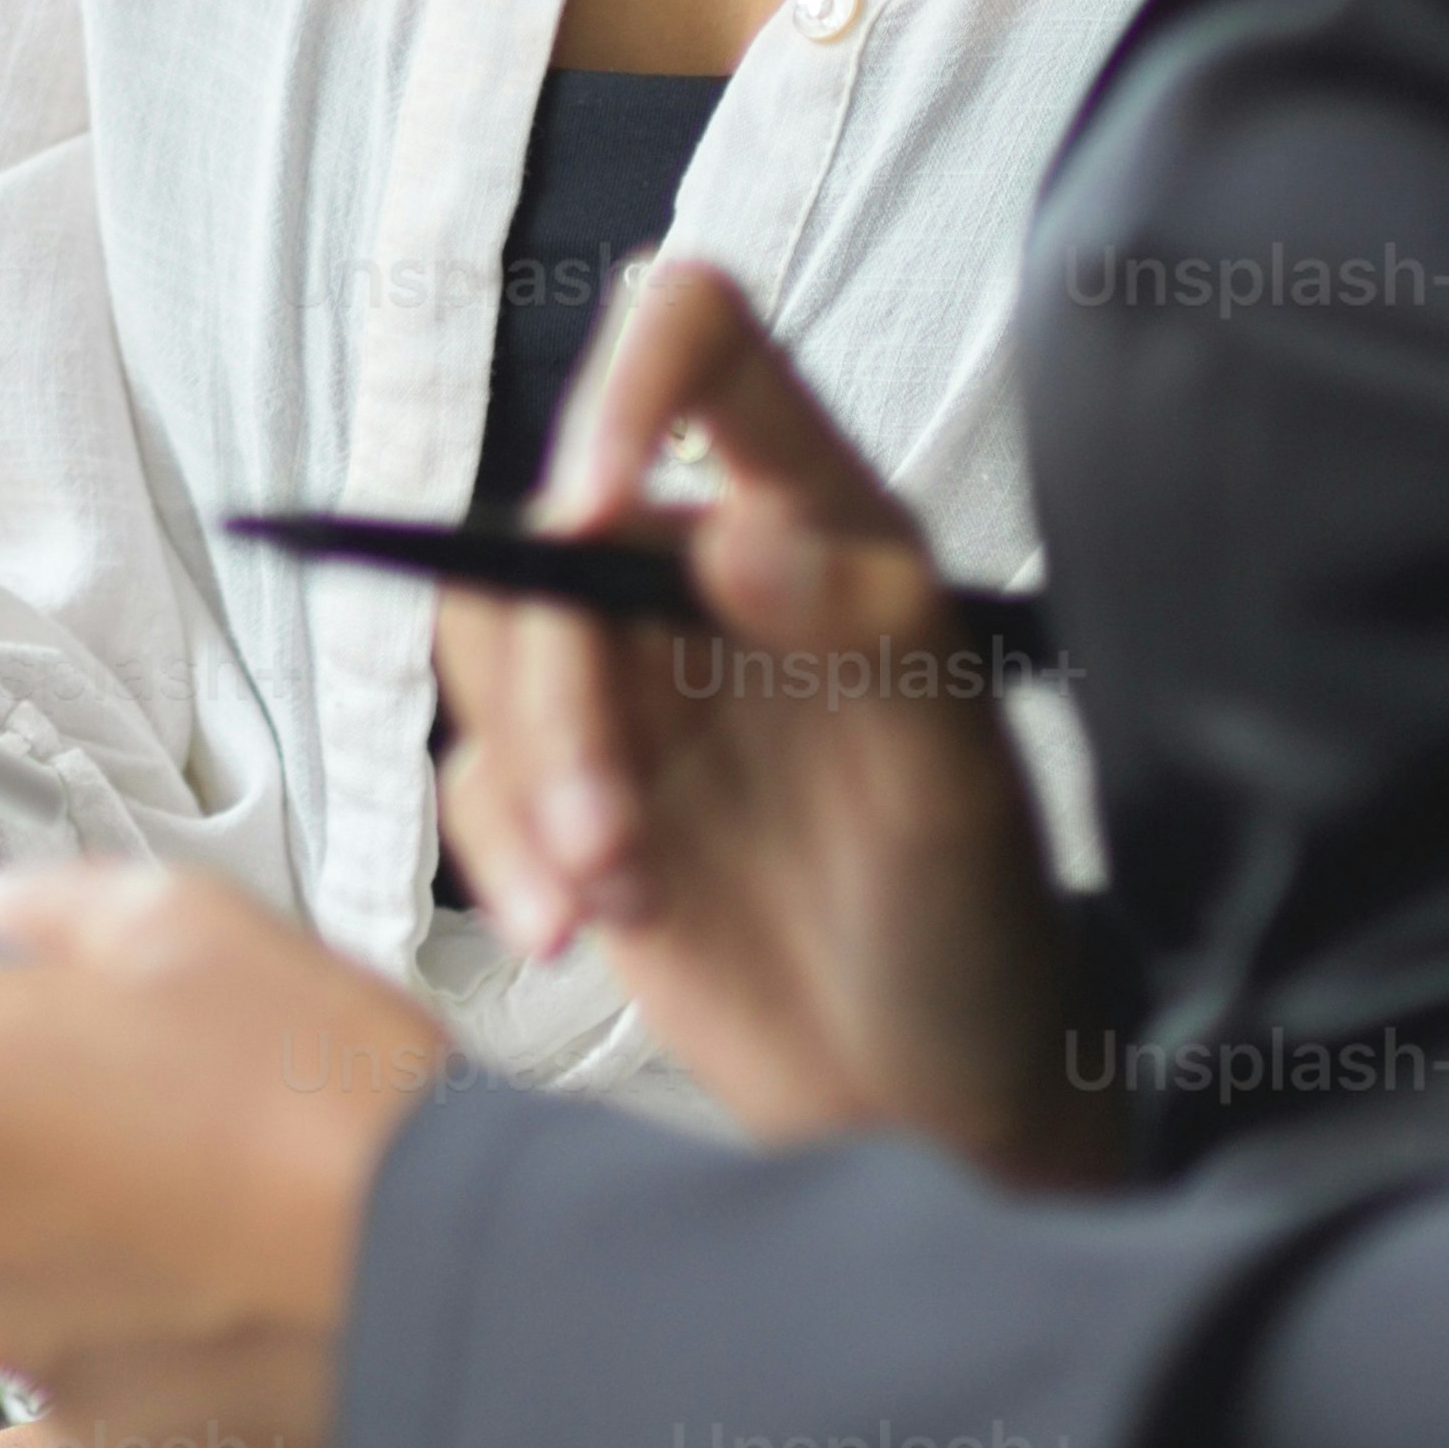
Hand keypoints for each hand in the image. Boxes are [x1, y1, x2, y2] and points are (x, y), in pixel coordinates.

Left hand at [0, 824, 459, 1447]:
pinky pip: (29, 1281)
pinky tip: (209, 1236)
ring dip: (51, 1151)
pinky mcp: (29, 1382)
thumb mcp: (177, 923)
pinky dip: (100, 1251)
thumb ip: (29, 912)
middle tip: (133, 1043)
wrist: (460, 1309)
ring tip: (207, 1145)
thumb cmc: (333, 1094)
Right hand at [442, 254, 1096, 1177]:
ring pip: (486, 645)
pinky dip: (498, 853)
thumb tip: (729, 538)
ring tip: (608, 897)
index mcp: (820, 518)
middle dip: (553, 695)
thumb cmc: (978, 924)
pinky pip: (470, 770)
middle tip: (611, 836)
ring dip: (522, 778)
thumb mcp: (956, 782)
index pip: (703, 343)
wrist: (934, 1104)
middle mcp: (706, 575)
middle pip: (545, 532)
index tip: (593, 504)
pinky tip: (572, 933)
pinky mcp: (571, 788)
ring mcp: (632, 683)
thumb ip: (866, 635)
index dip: (628, 382)